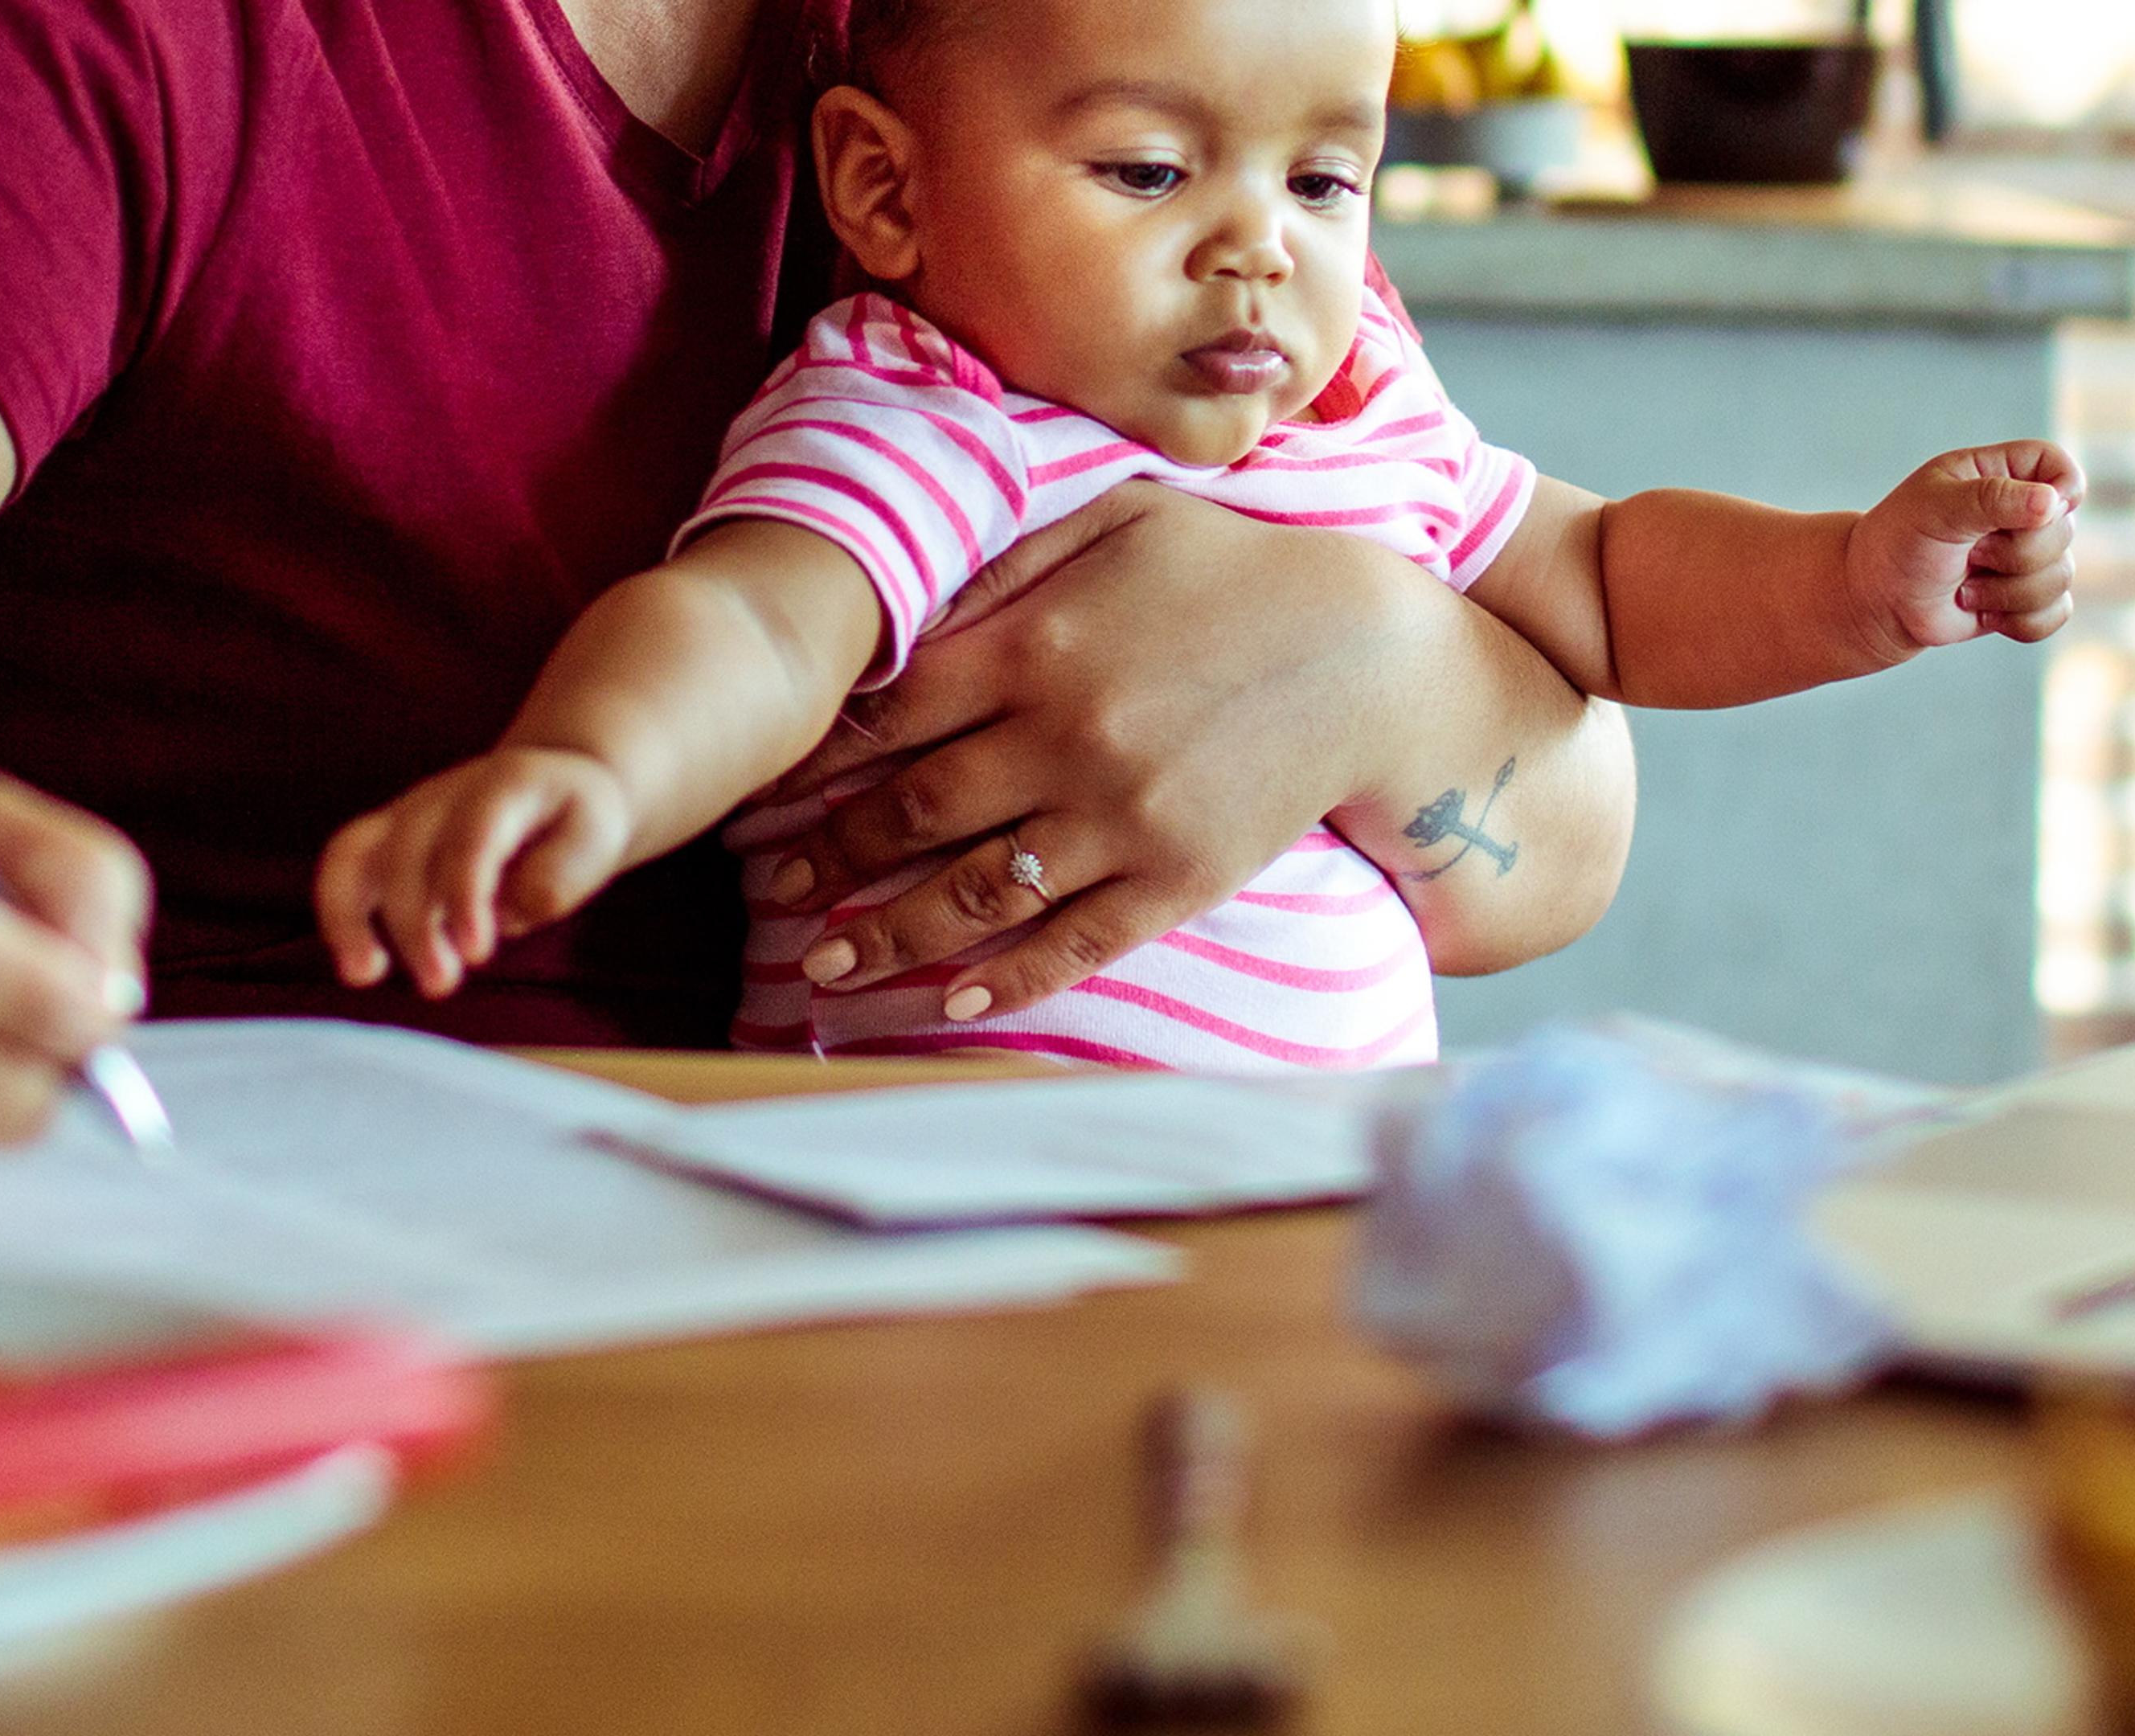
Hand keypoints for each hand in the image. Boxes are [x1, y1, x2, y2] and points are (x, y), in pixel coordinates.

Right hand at [317, 748, 633, 997]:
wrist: (556, 784)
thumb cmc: (575, 820)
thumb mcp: (596, 838)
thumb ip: (561, 875)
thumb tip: (516, 910)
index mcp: (506, 785)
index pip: (474, 834)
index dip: (466, 893)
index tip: (476, 953)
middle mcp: (446, 793)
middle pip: (408, 851)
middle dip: (415, 924)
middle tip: (440, 985)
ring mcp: (410, 812)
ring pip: (356, 851)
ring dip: (351, 915)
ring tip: (363, 975)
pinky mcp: (388, 838)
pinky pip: (344, 867)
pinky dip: (341, 916)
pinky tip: (362, 968)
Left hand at [759, 483, 1387, 1022]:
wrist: (1369, 654)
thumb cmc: (1232, 573)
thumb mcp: (1117, 522)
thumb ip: (1005, 563)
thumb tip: (902, 613)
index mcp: (1036, 644)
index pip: (890, 714)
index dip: (815, 756)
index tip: (764, 786)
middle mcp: (1065, 738)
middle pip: (913, 813)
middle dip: (829, 856)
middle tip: (772, 884)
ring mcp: (1121, 817)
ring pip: (975, 892)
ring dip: (887, 938)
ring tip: (822, 968)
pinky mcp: (1175, 879)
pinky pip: (1071, 942)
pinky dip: (1003, 981)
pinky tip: (945, 1003)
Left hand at [1847, 440, 2083, 653]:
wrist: (1876, 602)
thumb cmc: (1898, 544)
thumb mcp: (1936, 508)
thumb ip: (1993, 498)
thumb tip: (2053, 502)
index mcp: (2000, 473)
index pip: (2058, 465)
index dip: (2063, 487)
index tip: (2038, 509)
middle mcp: (2021, 512)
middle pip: (2063, 530)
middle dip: (2014, 553)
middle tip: (1967, 554)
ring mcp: (2027, 555)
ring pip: (2061, 576)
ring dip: (2007, 591)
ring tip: (1964, 588)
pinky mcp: (2026, 597)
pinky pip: (2056, 613)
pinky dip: (2019, 622)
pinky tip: (1983, 613)